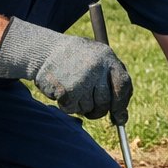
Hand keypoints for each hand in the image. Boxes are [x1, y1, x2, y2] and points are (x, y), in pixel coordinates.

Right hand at [0, 17, 131, 121]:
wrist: (43, 51)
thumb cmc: (73, 58)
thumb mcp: (95, 60)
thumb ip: (110, 82)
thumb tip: (122, 117)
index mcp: (107, 57)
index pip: (123, 84)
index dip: (122, 102)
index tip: (119, 115)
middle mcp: (97, 68)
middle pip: (107, 101)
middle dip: (101, 111)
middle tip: (94, 112)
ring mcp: (82, 79)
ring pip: (89, 108)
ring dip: (81, 106)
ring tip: (72, 90)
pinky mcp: (68, 90)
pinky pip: (73, 109)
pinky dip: (67, 105)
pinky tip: (62, 91)